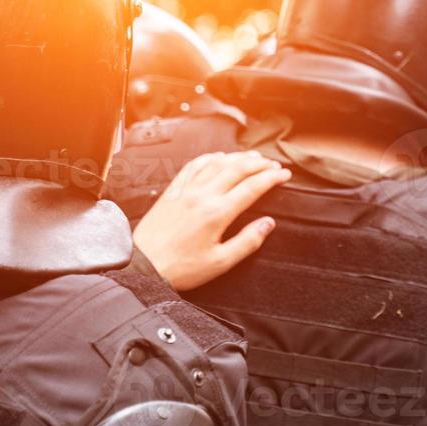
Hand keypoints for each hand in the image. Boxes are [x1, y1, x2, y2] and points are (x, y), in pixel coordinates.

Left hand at [133, 151, 290, 290]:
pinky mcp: (173, 191)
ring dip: (238, 157)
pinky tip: (219, 157)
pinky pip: (194, 165)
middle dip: (260, 164)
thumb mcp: (220, 262)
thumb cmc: (180, 268)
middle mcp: (202, 196)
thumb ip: (247, 242)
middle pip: (237, 169)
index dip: (271, 178)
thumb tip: (267, 224)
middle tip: (274, 165)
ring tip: (253, 158)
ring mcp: (186, 190)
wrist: (143, 265)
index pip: (252, 187)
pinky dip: (211, 158)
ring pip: (217, 163)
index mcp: (217, 213)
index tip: (284, 175)